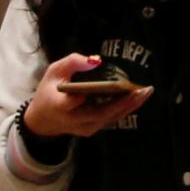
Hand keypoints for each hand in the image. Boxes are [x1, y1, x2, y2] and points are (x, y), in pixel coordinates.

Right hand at [22, 53, 152, 139]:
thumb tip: (96, 60)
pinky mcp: (92, 130)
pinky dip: (125, 109)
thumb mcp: (54, 71)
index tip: (87, 92)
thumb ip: (72, 62)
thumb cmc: (49, 90)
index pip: (68, 103)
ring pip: (109, 118)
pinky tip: (138, 98)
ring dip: (129, 106)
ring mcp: (84, 128)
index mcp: (58, 105)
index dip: (78, 99)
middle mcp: (73, 120)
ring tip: (145, 92)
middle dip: (122, 102)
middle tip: (140, 89)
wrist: (43, 120)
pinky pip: (111, 119)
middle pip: (99, 113)